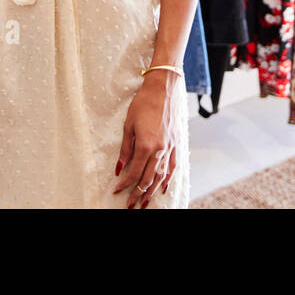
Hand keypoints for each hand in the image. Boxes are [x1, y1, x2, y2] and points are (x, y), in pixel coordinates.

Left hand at [113, 71, 177, 207]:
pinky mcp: (176, 142)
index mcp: (146, 146)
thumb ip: (125, 149)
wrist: (163, 88)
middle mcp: (160, 149)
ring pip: (161, 175)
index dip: (125, 184)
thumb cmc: (143, 103)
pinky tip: (164, 186)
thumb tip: (119, 168)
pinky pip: (173, 165)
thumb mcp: (128, 126)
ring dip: (152, 190)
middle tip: (131, 205)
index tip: (118, 191)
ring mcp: (170, 147)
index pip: (134, 172)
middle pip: (148, 178)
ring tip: (146, 202)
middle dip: (138, 193)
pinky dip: (168, 177)